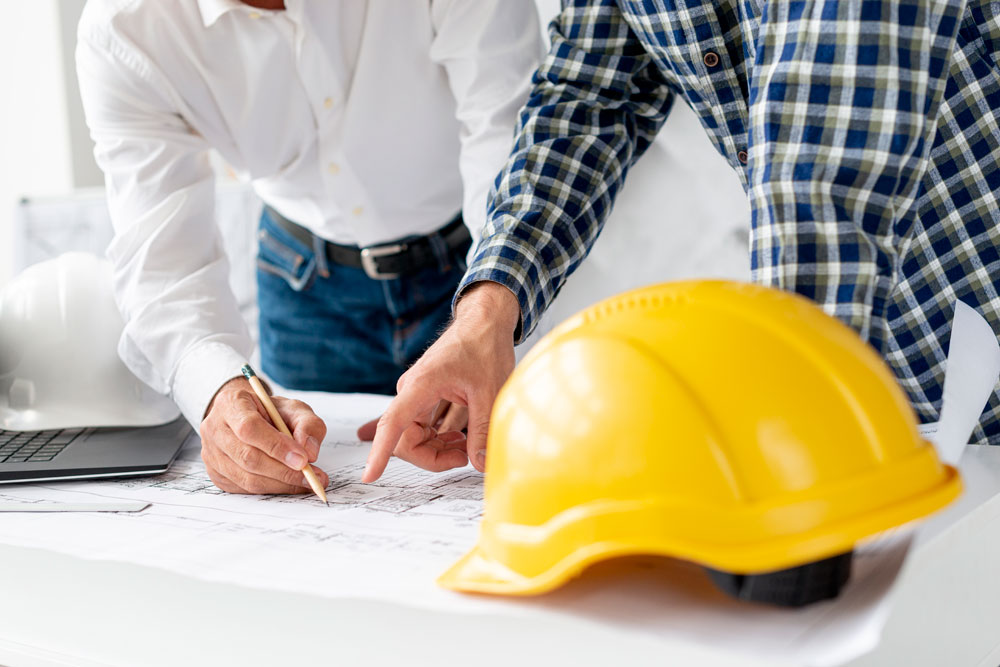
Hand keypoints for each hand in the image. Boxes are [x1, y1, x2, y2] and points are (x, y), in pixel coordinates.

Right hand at [200, 377, 328, 493]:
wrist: (247, 417)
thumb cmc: (270, 412)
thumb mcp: (294, 408)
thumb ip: (307, 424)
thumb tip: (309, 452)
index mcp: (231, 403)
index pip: (249, 428)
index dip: (276, 446)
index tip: (303, 459)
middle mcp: (214, 428)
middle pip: (247, 457)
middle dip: (284, 471)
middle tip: (312, 476)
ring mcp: (211, 454)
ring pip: (246, 478)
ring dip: (281, 484)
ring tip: (307, 483)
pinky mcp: (216, 474)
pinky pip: (245, 489)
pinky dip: (272, 489)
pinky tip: (289, 485)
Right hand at [361, 282, 518, 481]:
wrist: (484, 321)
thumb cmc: (484, 347)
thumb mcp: (489, 392)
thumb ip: (482, 430)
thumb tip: (478, 463)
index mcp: (421, 385)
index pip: (392, 425)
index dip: (379, 452)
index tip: (369, 476)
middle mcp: (413, 391)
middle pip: (406, 439)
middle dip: (432, 456)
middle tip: (465, 457)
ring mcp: (418, 394)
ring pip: (417, 436)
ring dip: (439, 448)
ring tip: (468, 446)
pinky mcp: (426, 396)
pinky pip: (425, 427)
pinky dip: (441, 438)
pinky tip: (461, 438)